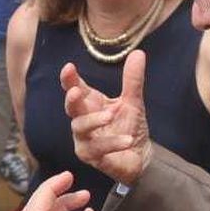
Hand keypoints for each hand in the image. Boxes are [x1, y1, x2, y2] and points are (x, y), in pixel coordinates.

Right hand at [62, 49, 150, 184]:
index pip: (75, 88)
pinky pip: (98, 149)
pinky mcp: (92, 157)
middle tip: (76, 91)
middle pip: (71, 108)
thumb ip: (133, 80)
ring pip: (80, 128)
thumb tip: (138, 53)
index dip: (69, 79)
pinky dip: (112, 143)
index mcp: (89, 104)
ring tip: (110, 116)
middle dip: (71, 99)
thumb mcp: (133, 101)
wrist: (141, 156)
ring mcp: (84, 140)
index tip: (69, 67)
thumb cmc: (130, 127)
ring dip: (93, 121)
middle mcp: (82, 120)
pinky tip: (127, 140)